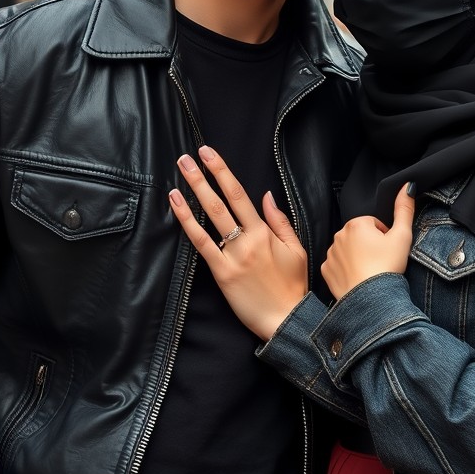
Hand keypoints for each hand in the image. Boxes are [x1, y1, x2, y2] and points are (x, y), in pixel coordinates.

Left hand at [169, 146, 308, 340]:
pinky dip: (188, 222)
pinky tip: (177, 205)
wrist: (287, 319)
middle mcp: (248, 240)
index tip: (209, 154)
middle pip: (221, 201)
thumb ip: (280, 221)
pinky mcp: (221, 273)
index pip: (240, 194)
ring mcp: (233, 256)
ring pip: (210, 218)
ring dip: (194, 192)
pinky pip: (201, 244)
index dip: (223, 171)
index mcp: (265, 232)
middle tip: (187, 156)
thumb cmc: (292, 286)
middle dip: (203, 176)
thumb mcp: (297, 249)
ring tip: (180, 173)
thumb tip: (266, 195)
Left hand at [321, 185, 414, 299]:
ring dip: (358, 257)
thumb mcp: (402, 236)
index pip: (374, 224)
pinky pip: (337, 265)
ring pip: (348, 250)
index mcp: (356, 224)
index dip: (384, 237)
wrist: (371, 299)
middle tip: (381, 261)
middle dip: (370, 245)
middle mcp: (339, 235)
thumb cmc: (387, 266)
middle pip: (359, 236)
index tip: (388, 250)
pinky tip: (358, 278)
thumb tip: (408, 186)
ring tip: (370, 271)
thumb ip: (404, 209)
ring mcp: (330, 253)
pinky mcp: (326, 270)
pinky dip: (346, 270)